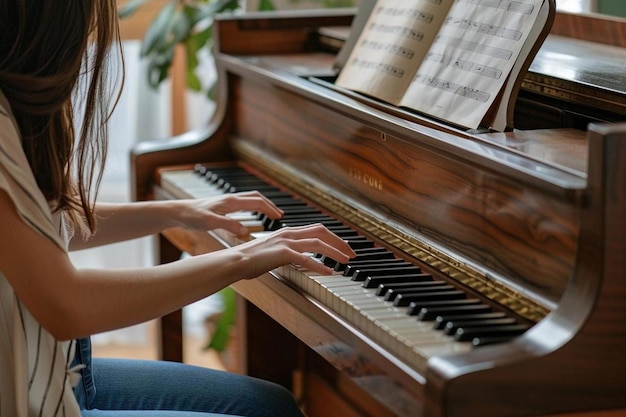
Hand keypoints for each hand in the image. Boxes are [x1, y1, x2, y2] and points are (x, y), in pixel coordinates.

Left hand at [171, 191, 283, 234]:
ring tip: (270, 214)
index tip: (280, 218)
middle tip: (280, 216)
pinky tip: (251, 215)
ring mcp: (226, 202)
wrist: (177, 212)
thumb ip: (229, 226)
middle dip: (270, 206)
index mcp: (231, 202)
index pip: (257, 202)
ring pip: (250, 199)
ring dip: (262, 205)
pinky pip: (243, 204)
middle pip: (256, 198)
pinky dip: (252, 207)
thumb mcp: (210, 223)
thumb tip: (246, 232)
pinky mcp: (222, 206)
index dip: (270, 210)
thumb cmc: (191, 216)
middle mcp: (231, 199)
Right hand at [229, 223, 356, 276]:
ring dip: (335, 252)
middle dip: (340, 242)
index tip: (344, 246)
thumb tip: (301, 259)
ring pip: (318, 244)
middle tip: (352, 253)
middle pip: (322, 232)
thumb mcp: (273, 252)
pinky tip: (329, 272)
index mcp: (288, 232)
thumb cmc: (250, 260)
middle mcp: (289, 233)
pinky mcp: (282, 253)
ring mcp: (286, 242)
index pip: (317, 230)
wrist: (235, 261)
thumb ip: (287, 252)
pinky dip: (320, 265)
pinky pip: (307, 259)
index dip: (333, 237)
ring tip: (346, 262)